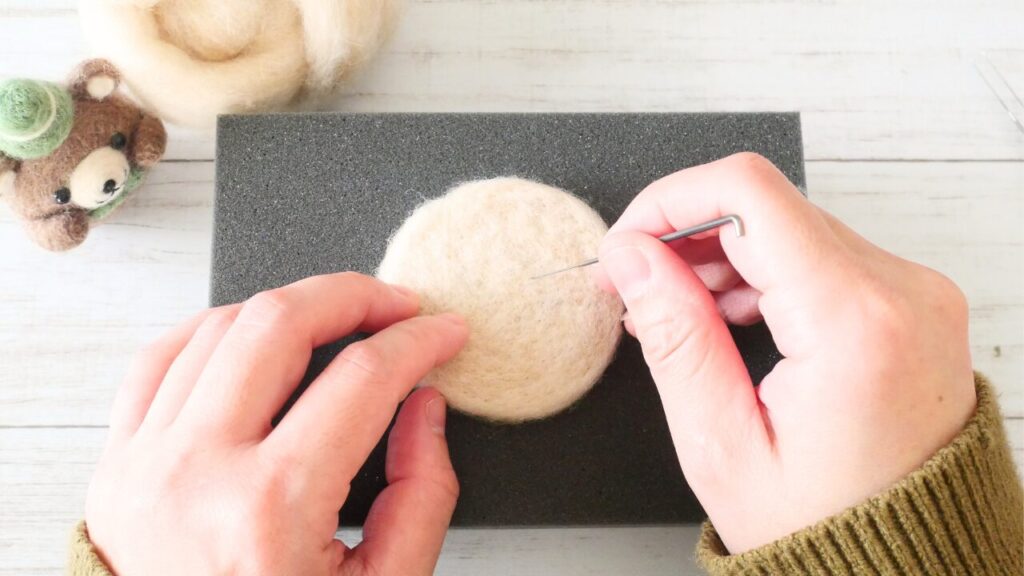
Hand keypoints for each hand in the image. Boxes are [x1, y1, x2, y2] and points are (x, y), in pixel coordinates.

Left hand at [85, 272, 467, 574]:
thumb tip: (424, 405)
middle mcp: (198, 471)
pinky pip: (159, 358)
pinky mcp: (117, 462)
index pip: (363, 378)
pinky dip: (215, 329)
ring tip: (335, 320)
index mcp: (272, 509)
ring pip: (219, 326)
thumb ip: (422, 496)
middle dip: (354, 295)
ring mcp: (146, 461)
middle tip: (395, 304)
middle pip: (280, 323)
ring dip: (289, 307)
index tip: (443, 332)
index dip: (418, 340)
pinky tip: (253, 334)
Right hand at [594, 153, 975, 552]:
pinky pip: (824, 254)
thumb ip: (674, 335)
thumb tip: (632, 257)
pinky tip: (725, 309)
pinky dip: (765, 269)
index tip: (627, 242)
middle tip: (633, 281)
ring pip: (793, 224)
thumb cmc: (821, 527)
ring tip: (674, 305)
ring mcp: (915, 294)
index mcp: (853, 324)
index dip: (669, 202)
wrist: (906, 568)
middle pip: (768, 205)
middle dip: (685, 232)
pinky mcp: (912, 303)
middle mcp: (901, 292)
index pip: (748, 194)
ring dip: (721, 251)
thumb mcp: (722, 443)